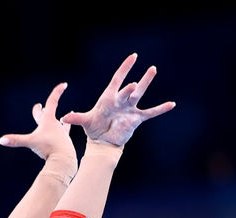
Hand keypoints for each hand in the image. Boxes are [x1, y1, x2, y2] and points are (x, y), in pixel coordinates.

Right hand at [0, 82, 76, 164]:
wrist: (64, 159)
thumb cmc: (48, 148)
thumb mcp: (30, 143)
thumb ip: (15, 140)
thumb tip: (1, 140)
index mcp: (48, 121)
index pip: (52, 102)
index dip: (57, 92)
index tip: (64, 84)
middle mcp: (56, 126)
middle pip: (49, 113)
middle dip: (43, 110)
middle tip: (40, 106)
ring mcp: (61, 135)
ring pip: (59, 125)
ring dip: (58, 121)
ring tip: (62, 118)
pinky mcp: (64, 144)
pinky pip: (63, 137)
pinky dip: (62, 135)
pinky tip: (64, 136)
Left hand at [60, 53, 175, 146]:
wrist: (102, 142)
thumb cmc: (94, 129)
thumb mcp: (85, 122)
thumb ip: (76, 118)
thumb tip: (64, 117)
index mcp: (108, 98)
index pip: (117, 80)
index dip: (124, 69)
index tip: (133, 57)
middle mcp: (121, 100)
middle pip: (128, 89)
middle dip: (132, 86)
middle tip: (136, 80)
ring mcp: (130, 109)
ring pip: (139, 94)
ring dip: (145, 83)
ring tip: (152, 69)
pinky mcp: (136, 119)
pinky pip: (150, 113)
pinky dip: (160, 109)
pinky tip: (172, 104)